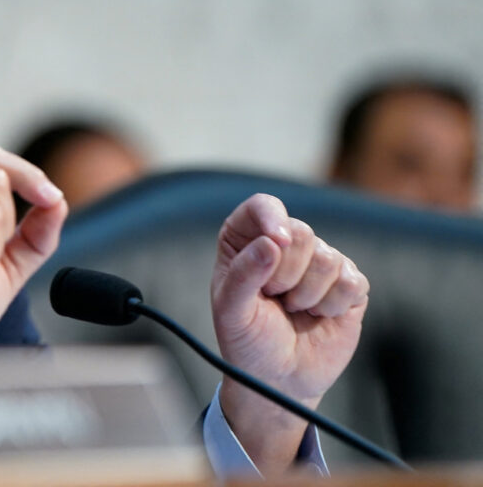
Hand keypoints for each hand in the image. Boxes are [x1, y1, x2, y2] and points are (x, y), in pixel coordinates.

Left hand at [210, 193, 369, 474]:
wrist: (278, 378)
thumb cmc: (248, 340)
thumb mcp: (232, 311)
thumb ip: (243, 274)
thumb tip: (272, 242)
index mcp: (247, 240)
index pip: (262, 206)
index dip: (272, 218)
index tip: (276, 242)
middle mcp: (284, 244)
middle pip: (300, 231)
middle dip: (286, 273)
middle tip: (274, 298)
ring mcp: (319, 263)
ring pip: (327, 258)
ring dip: (308, 295)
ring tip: (294, 310)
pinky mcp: (348, 285)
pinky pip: (352, 282)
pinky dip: (332, 306)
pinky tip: (318, 316)